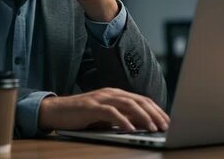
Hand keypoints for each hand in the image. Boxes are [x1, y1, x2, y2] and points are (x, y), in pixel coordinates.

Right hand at [38, 88, 169, 131]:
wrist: (56, 111)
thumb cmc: (81, 116)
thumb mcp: (105, 117)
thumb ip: (121, 118)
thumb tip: (141, 126)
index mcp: (116, 94)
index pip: (142, 100)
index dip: (156, 110)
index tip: (167, 121)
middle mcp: (111, 93)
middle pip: (139, 101)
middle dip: (155, 114)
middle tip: (166, 126)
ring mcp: (101, 98)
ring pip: (128, 104)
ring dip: (143, 117)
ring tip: (153, 128)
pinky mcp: (91, 107)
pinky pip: (110, 112)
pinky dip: (122, 121)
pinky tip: (131, 129)